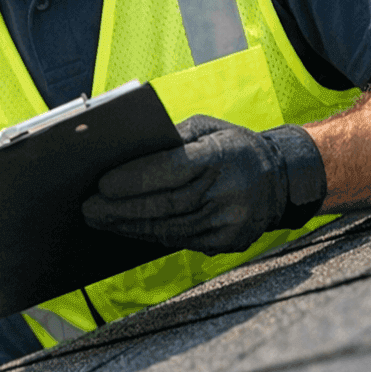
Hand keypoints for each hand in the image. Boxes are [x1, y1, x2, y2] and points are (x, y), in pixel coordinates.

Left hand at [81, 115, 327, 254]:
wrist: (281, 179)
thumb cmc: (233, 147)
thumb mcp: (207, 128)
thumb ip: (171, 140)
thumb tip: (125, 154)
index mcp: (221, 157)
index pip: (171, 171)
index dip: (134, 180)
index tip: (101, 184)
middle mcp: (227, 192)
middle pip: (165, 206)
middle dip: (121, 209)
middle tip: (89, 209)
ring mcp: (229, 222)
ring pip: (169, 229)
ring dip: (129, 227)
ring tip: (101, 220)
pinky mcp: (228, 242)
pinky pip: (181, 242)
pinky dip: (150, 236)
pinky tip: (129, 229)